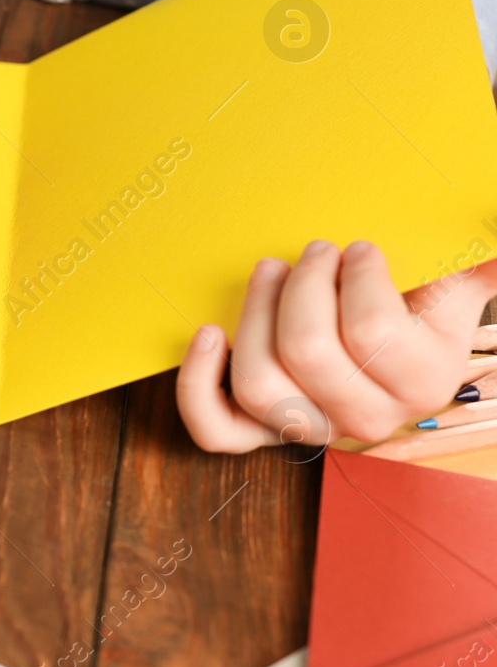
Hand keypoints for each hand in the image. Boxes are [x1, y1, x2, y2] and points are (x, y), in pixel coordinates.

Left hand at [176, 240, 496, 451]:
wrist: (387, 341)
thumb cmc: (415, 300)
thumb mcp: (456, 278)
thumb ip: (477, 262)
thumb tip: (493, 236)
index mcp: (423, 380)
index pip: (373, 331)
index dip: (357, 278)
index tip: (358, 250)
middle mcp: (368, 416)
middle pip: (307, 353)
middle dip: (302, 287)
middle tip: (313, 253)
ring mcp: (312, 427)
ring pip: (260, 383)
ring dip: (254, 315)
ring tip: (270, 271)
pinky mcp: (261, 430)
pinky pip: (218, 430)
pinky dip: (199, 385)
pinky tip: (208, 332)